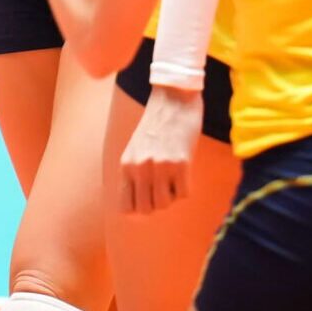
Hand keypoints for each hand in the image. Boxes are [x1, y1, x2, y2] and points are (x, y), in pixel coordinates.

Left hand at [121, 87, 201, 214]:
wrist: (174, 100)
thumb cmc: (157, 126)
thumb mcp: (136, 149)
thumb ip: (135, 175)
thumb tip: (138, 210)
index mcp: (126, 165)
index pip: (125, 207)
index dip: (138, 210)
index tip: (148, 202)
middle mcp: (140, 168)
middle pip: (146, 210)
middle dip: (157, 204)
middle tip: (164, 188)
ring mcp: (160, 166)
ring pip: (165, 204)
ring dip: (172, 196)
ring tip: (174, 177)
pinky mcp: (181, 163)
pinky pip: (184, 194)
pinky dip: (186, 187)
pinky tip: (184, 170)